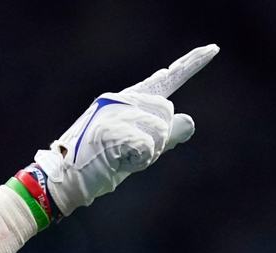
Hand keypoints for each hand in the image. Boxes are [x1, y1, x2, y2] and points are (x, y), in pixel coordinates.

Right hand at [34, 44, 218, 215]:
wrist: (62, 180)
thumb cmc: (98, 166)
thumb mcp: (136, 152)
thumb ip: (163, 137)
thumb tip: (189, 121)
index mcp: (124, 102)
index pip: (164, 80)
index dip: (190, 65)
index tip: (213, 49)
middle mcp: (120, 99)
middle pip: (166, 113)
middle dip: (158, 140)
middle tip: (130, 155)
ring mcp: (114, 111)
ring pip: (159, 131)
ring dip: (147, 154)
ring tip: (119, 158)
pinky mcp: (112, 127)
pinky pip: (148, 147)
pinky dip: (138, 161)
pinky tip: (117, 161)